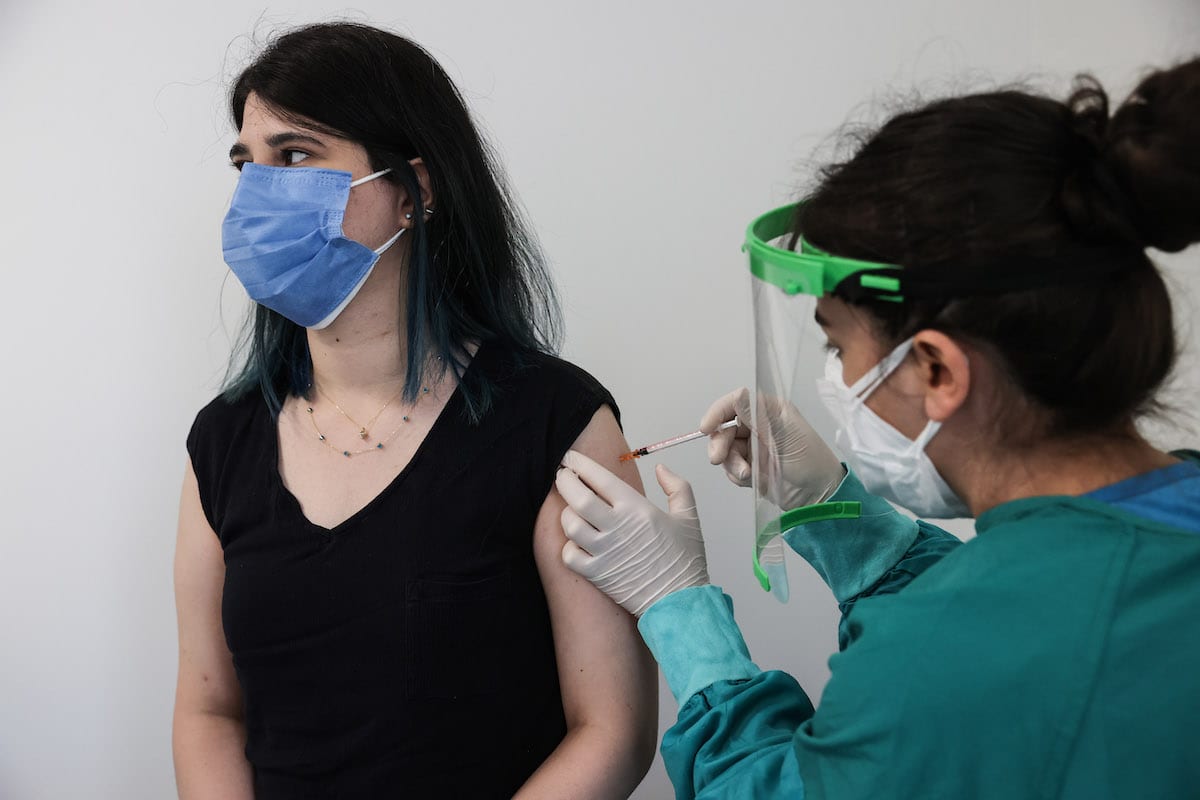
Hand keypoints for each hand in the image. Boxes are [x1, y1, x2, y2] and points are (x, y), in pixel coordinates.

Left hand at [556, 450, 708, 617]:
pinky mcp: (597, 575)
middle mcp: (617, 528)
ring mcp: (605, 552)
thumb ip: (677, 487)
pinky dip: (567, 546)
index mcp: (637, 509)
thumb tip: (660, 468)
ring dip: (565, 513)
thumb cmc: (685, 561)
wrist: (681, 602)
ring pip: (570, 525)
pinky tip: (576, 541)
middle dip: (565, 481)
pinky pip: (569, 556)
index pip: (599, 478)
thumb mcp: (689, 517)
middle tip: (562, 476)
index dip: (580, 464)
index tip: (571, 458)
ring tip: (570, 508)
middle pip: (577, 497)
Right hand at [700, 387, 843, 509]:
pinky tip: (751, 479)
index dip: (718, 412)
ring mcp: (753, 447)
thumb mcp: (784, 434)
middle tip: (717, 458)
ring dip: (731, 463)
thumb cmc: (811, 460)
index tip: (707, 427)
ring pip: (725, 450)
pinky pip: (731, 468)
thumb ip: (758, 415)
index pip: (736, 403)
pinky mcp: (750, 467)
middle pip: (725, 428)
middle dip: (720, 443)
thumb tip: (738, 395)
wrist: (818, 495)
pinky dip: (736, 475)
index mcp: (769, 411)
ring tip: (746, 474)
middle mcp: (758, 426)